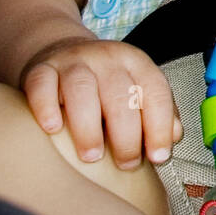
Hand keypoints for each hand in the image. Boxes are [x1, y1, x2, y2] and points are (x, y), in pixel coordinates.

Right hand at [19, 35, 183, 167]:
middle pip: (120, 96)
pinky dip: (47, 109)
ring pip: (81, 89)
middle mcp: (106, 58)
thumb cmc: (104, 82)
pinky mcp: (41, 69)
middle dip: (126, 137)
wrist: (62, 51)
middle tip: (125, 163)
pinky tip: (54, 129)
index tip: (158, 157)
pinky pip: (42, 85)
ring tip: (92, 155)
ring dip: (88, 128)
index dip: (160, 126)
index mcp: (135, 62)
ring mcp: (72, 61)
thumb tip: (174, 136)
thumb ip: (158, 111)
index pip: (154, 91)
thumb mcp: (136, 88)